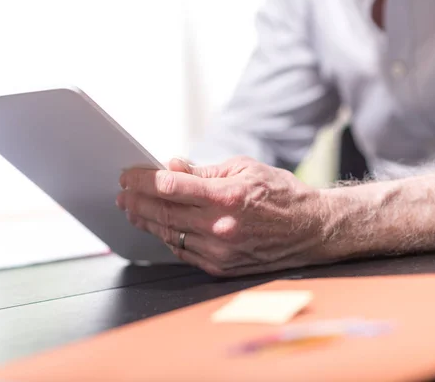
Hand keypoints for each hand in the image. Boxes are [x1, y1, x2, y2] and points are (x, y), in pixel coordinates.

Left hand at [116, 156, 331, 276]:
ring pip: (169, 234)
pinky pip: (183, 251)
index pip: (169, 187)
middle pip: (163, 213)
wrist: (311, 229)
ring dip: (146, 221)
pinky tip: (159, 227)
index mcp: (226, 196)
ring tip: (133, 210)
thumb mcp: (244, 169)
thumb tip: (171, 168)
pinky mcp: (221, 267)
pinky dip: (168, 237)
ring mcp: (219, 251)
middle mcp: (220, 227)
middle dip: (136, 201)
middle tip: (122, 194)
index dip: (142, 180)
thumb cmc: (281, 194)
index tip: (128, 175)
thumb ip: (203, 171)